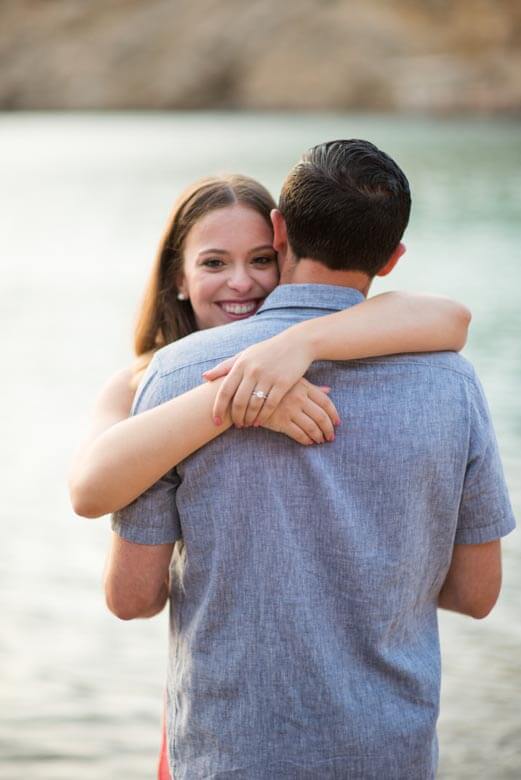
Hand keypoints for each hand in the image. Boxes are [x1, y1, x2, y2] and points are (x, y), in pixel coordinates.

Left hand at [202, 329, 321, 427]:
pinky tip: (260, 422)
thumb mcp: (245, 354)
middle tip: (237, 425)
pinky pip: (270, 405)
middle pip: (238, 402)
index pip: (224, 391)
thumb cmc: (267, 350)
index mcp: (241, 364)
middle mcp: (252, 370)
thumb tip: (205, 377)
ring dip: (249, 419)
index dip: (218, 409)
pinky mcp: (283, 383)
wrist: (297, 343)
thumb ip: (225, 366)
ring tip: (247, 424)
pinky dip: (263, 417)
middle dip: (236, 417)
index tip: (215, 421)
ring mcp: (268, 377)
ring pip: (253, 406)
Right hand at [263, 378, 338, 444]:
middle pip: (321, 417)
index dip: (334, 414)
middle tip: (331, 437)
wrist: (249, 392)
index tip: (337, 423)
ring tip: (320, 441)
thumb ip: (312, 387)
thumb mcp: (293, 381)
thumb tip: (329, 390)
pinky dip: (306, 440)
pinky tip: (309, 442)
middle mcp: (299, 398)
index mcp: (304, 386)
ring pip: (312, 427)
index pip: (326, 402)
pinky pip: (298, 434)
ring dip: (319, 436)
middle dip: (328, 429)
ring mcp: (290, 410)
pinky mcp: (280, 421)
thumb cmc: (274, 386)